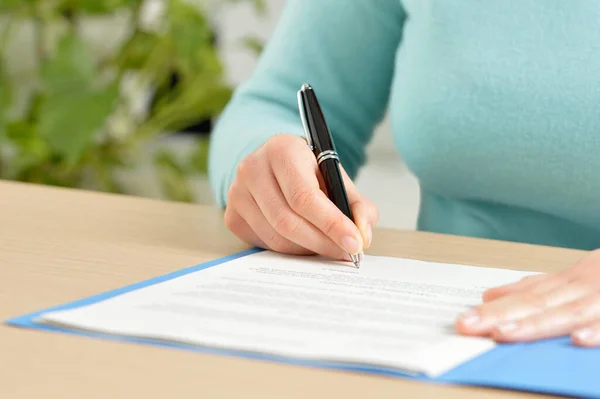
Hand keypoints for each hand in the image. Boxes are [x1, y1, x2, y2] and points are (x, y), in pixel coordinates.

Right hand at [224, 134, 377, 260]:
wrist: (276, 165)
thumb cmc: (308, 171)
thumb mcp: (337, 178)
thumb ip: (358, 206)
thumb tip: (362, 236)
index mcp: (281, 149)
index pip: (305, 196)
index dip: (331, 224)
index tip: (354, 243)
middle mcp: (252, 168)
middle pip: (288, 221)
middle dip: (322, 242)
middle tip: (345, 252)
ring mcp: (237, 193)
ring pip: (277, 238)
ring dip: (308, 249)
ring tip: (328, 246)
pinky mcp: (232, 215)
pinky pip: (265, 244)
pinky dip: (290, 250)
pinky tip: (304, 242)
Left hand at [456, 249, 599, 346]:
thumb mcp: (573, 276)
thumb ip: (536, 287)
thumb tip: (490, 295)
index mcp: (567, 281)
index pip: (525, 295)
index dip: (493, 308)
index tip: (463, 319)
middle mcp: (581, 287)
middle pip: (536, 303)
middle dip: (499, 315)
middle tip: (466, 325)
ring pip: (567, 313)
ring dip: (534, 324)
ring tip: (502, 333)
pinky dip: (597, 331)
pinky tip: (578, 339)